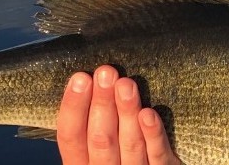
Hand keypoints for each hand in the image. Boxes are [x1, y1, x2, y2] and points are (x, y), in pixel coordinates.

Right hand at [57, 65, 180, 163]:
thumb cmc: (119, 154)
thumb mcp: (96, 146)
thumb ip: (93, 122)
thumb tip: (90, 79)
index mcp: (82, 164)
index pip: (71, 138)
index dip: (73, 108)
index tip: (80, 78)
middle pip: (101, 140)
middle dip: (102, 104)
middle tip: (105, 73)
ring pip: (130, 144)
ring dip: (127, 112)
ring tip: (126, 84)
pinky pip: (157, 154)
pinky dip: (152, 134)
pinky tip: (148, 113)